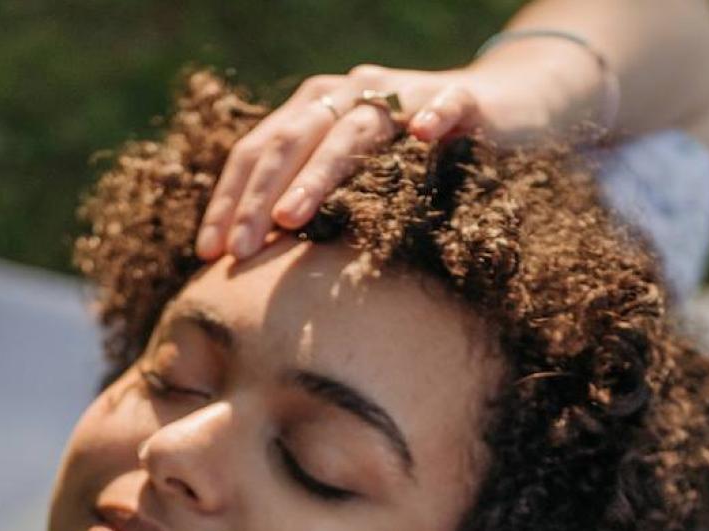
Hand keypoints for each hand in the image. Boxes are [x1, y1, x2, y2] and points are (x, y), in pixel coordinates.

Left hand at [195, 64, 552, 259]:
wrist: (499, 105)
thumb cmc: (416, 154)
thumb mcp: (355, 174)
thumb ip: (311, 198)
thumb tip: (254, 259)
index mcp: (314, 109)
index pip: (257, 151)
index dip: (230, 199)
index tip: (209, 252)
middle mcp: (349, 93)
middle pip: (291, 142)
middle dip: (258, 199)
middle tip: (239, 253)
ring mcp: (403, 93)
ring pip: (354, 130)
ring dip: (319, 173)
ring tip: (291, 217)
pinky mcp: (459, 98)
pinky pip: (445, 105)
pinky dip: (433, 118)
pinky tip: (421, 138)